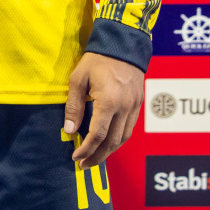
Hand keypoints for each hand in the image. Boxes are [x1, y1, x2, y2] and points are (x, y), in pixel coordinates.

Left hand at [63, 51, 143, 169]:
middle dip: (97, 156)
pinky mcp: (139, 105)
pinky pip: (129, 129)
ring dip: (109, 151)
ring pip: (124, 138)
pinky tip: (108, 143)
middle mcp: (124, 107)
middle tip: (84, 164)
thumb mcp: (78, 79)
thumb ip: (74, 106)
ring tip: (95, 158)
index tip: (76, 157)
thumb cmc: (97, 59)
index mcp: (109, 101)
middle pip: (112, 142)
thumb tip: (70, 130)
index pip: (97, 134)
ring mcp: (134, 107)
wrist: (123, 45)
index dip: (86, 149)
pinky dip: (118, 140)